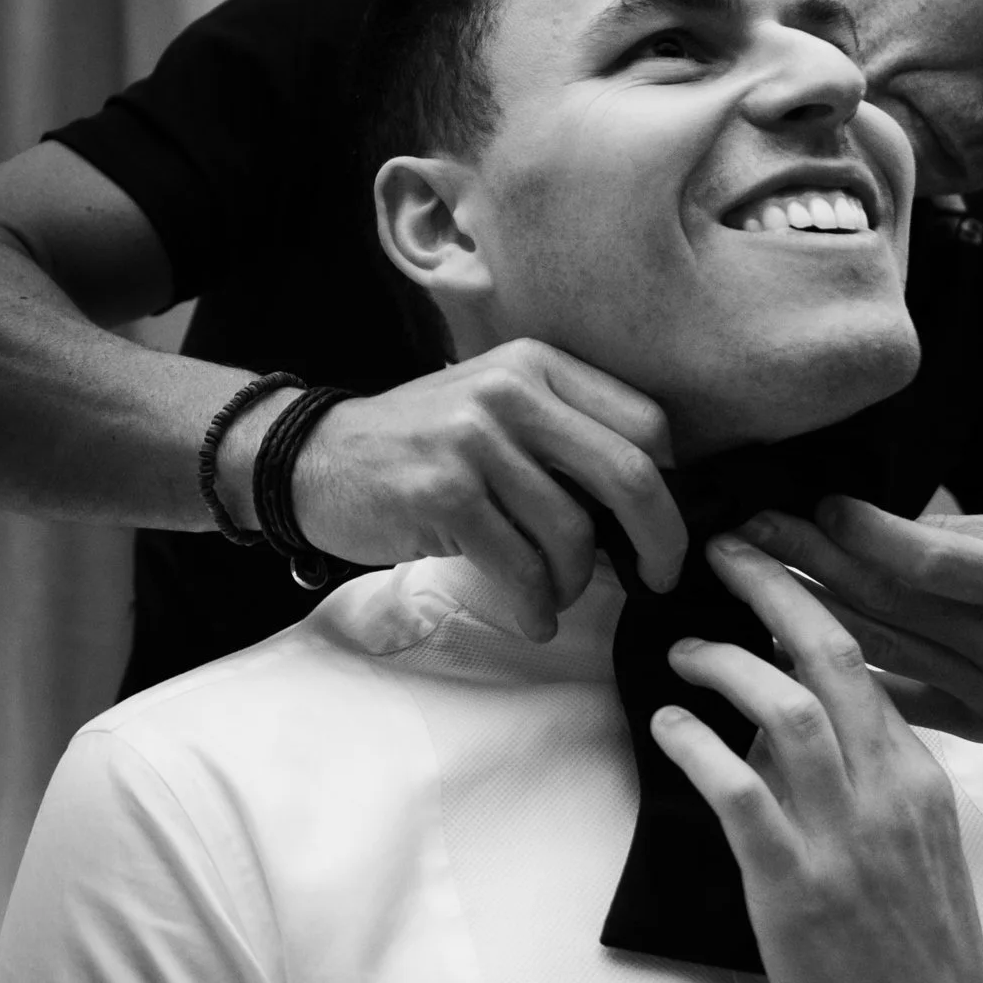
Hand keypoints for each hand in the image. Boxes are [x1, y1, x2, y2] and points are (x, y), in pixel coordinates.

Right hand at [288, 340, 687, 638]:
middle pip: (630, 473)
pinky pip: (521, 569)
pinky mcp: (444, 495)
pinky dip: (535, 607)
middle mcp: (511, 392)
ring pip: (573, 534)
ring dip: (574, 583)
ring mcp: (475, 441)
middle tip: (659, 578)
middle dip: (661, 540)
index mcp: (537, 365)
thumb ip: (562, 434)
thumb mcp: (494, 409)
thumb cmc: (418, 447)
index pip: (646, 422)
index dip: (671, 484)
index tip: (664, 526)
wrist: (312, 458)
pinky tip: (532, 617)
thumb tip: (648, 504)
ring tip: (551, 594)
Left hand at [650, 534, 982, 982]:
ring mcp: (845, 836)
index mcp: (919, 776)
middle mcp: (889, 789)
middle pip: (832, 656)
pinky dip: (695, 744)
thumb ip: (866, 783)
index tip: (772, 572)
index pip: (868, 662)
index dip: (813, 605)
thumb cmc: (920, 956)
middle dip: (773, 591)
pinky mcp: (797, 885)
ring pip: (785, 709)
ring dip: (724, 665)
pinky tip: (668, 727)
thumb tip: (792, 728)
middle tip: (723, 554)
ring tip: (683, 651)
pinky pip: (737, 790)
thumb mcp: (915, 848)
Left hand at [741, 501, 982, 759]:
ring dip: (804, 617)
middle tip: (742, 535)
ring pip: (879, 654)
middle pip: (888, 604)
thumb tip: (881, 526)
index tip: (810, 508)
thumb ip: (969, 535)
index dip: (860, 534)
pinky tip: (784, 652)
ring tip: (745, 582)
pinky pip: (895, 702)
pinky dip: (840, 675)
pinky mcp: (980, 732)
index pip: (928, 560)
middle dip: (805, 565)